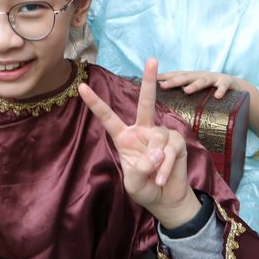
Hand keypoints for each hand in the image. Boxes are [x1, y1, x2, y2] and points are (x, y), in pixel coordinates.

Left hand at [79, 58, 199, 227]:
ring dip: (156, 163)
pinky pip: (170, 151)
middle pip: (145, 103)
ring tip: (155, 177)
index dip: (95, 102)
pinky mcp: (176, 142)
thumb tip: (156, 151)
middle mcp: (143, 130)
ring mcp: (161, 135)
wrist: (165, 199)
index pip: (108, 117)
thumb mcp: (132, 181)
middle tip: (152, 59)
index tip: (81, 86)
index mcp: (124, 136)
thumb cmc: (144, 187)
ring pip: (158, 140)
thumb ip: (139, 167)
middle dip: (149, 80)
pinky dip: (165, 168)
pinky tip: (162, 178)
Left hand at [158, 70, 243, 100]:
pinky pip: (224, 86)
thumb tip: (164, 110)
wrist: (236, 86)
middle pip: (186, 77)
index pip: (176, 76)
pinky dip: (221, 90)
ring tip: (186, 91)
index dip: (164, 77)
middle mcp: (201, 75)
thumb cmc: (211, 91)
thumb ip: (184, 97)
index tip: (151, 80)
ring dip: (195, 85)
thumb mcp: (197, 91)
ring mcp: (214, 78)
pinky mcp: (228, 83)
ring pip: (203, 81)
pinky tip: (217, 96)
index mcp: (192, 77)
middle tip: (163, 85)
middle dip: (174, 81)